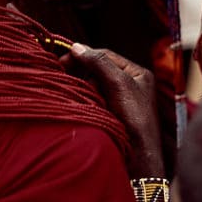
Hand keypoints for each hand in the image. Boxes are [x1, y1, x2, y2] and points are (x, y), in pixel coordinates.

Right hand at [65, 44, 165, 177]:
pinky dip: (85, 100)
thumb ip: (100, 63)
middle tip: (64, 76)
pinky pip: (93, 101)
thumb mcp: (119, 84)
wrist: (139, 155)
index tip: (62, 61)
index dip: (84, 56)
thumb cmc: (136, 117)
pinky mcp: (112, 115)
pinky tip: (80, 104)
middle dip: (83, 74)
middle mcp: (130, 84)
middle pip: (98, 71)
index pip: (105, 56)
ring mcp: (120, 100)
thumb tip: (77, 47)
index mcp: (137, 73)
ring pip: (93, 86)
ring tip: (75, 93)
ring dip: (84, 88)